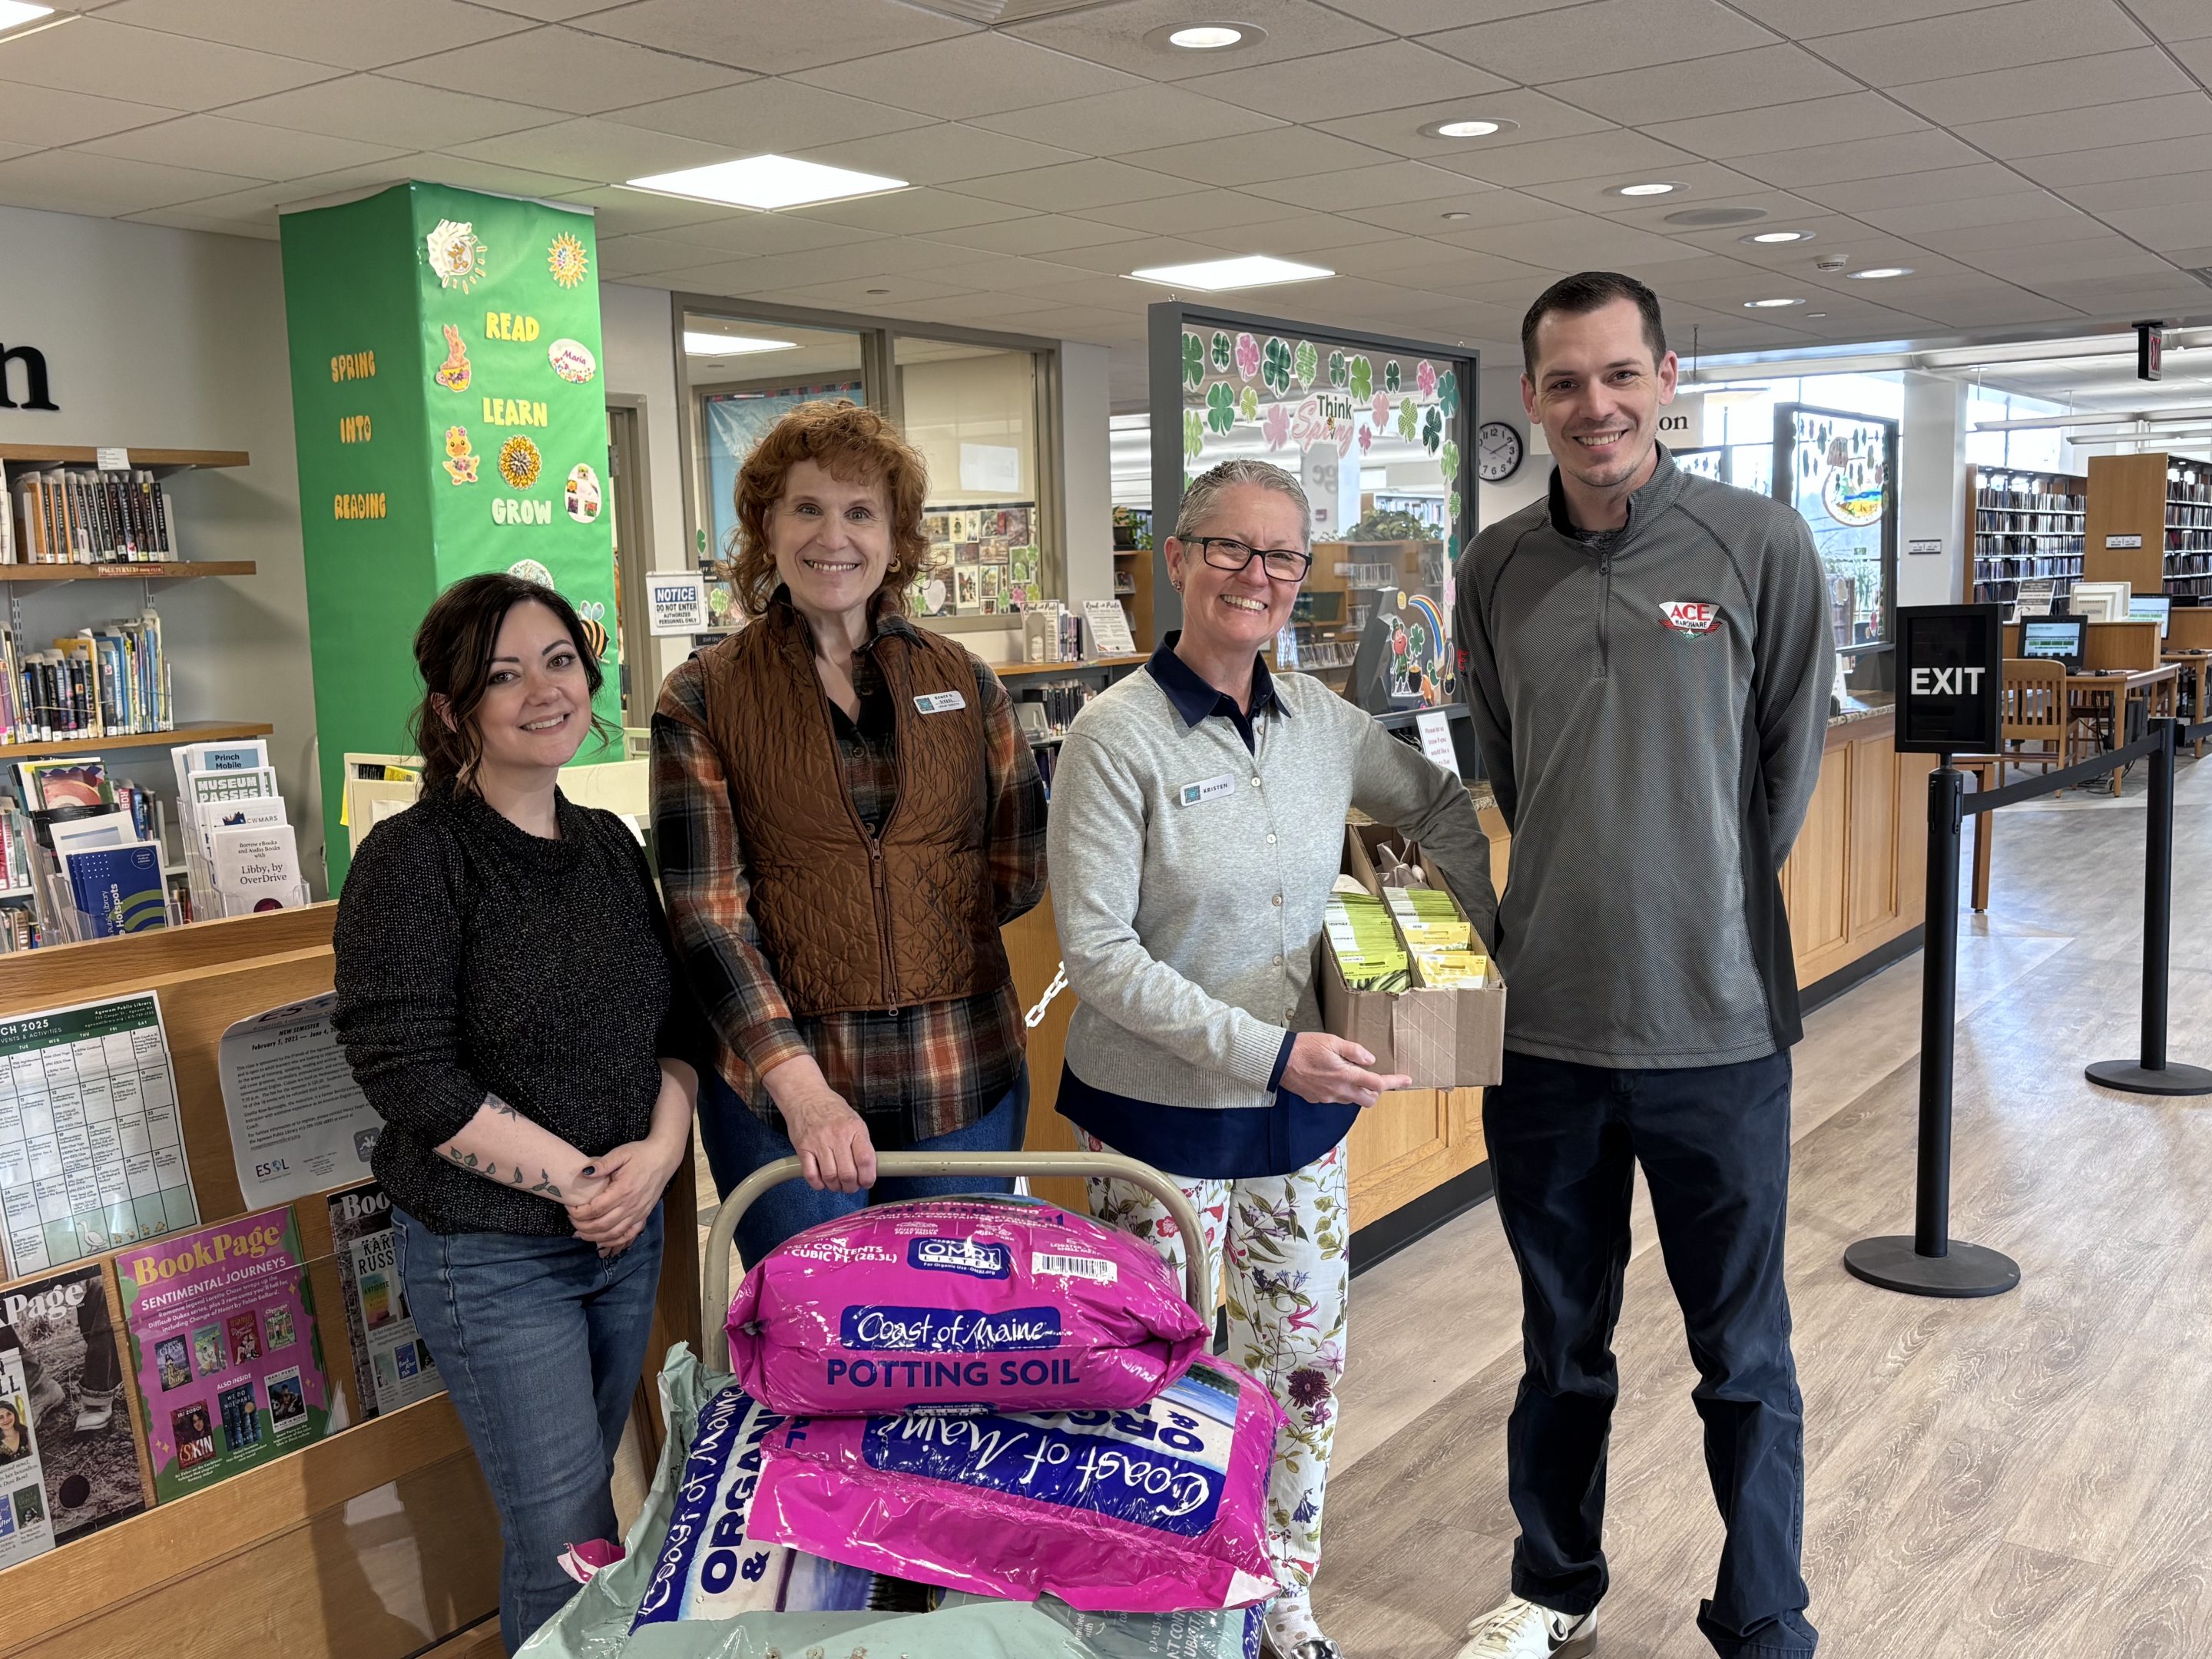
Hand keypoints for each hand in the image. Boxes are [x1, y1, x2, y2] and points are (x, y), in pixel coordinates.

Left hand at [566, 1132, 683, 1251]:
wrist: (663, 1158)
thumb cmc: (641, 1154)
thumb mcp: (621, 1153)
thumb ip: (602, 1163)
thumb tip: (584, 1172)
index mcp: (623, 1189)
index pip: (595, 1209)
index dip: (579, 1212)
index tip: (569, 1208)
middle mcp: (631, 1205)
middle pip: (602, 1225)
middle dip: (582, 1227)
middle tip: (571, 1221)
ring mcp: (639, 1213)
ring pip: (613, 1234)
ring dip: (595, 1238)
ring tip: (581, 1233)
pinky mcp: (644, 1216)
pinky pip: (628, 1235)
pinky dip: (615, 1242)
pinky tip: (603, 1242)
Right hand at [775, 1079, 877, 1193]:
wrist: (806, 1096)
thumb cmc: (832, 1109)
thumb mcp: (855, 1121)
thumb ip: (862, 1143)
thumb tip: (869, 1169)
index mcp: (854, 1129)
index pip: (865, 1160)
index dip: (868, 1177)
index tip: (867, 1182)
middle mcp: (837, 1136)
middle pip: (848, 1174)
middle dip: (852, 1187)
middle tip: (851, 1186)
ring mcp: (818, 1142)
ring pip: (830, 1177)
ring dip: (836, 1187)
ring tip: (838, 1184)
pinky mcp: (803, 1148)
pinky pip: (811, 1174)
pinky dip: (818, 1184)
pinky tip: (822, 1182)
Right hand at [1280, 1032, 1409, 1108]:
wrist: (1278, 1061)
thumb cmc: (1304, 1047)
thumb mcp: (1332, 1041)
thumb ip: (1354, 1051)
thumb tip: (1370, 1060)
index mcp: (1346, 1075)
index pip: (1378, 1083)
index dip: (1395, 1082)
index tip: (1406, 1080)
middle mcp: (1340, 1090)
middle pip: (1369, 1100)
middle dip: (1377, 1091)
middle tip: (1375, 1077)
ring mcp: (1328, 1097)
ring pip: (1353, 1100)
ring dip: (1359, 1090)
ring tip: (1352, 1074)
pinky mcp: (1318, 1099)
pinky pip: (1337, 1099)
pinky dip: (1342, 1090)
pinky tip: (1333, 1078)